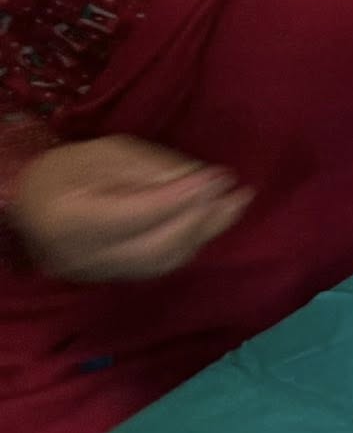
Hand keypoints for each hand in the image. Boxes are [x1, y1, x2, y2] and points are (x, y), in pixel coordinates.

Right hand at [8, 136, 252, 281]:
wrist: (34, 202)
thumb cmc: (71, 168)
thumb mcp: (108, 153)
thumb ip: (152, 168)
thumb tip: (204, 180)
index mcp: (67, 220)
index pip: (134, 216)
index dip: (180, 198)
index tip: (219, 176)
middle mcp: (79, 258)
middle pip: (152, 248)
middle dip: (201, 219)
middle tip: (238, 193)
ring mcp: (95, 275)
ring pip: (160, 263)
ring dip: (204, 233)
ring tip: (237, 205)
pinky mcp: (111, 279)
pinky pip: (157, 267)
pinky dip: (189, 244)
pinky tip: (212, 222)